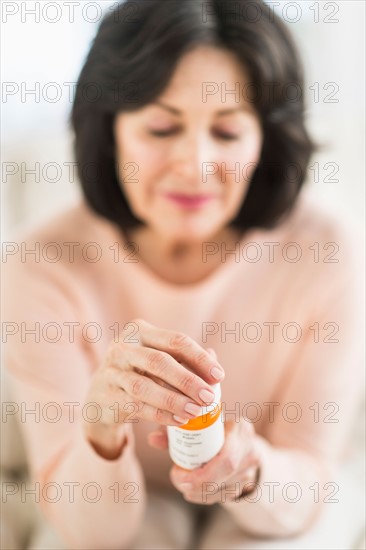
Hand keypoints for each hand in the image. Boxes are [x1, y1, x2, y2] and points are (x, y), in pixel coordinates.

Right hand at [82, 319, 224, 457]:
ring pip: (144, 386)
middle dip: (187, 380)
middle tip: (209, 397)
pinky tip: (179, 420)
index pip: (175, 340)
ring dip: (174, 400)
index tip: (219, 376)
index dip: (199, 358)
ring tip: (196, 412)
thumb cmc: (139, 373)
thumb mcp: (158, 360)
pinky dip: (160, 414)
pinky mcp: (106, 396)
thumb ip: (184, 359)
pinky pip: (136, 406)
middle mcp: (122, 347)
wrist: (100, 396)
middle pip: (159, 361)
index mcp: (139, 331)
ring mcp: (111, 371)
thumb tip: (214, 358)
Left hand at [149, 418, 259, 504]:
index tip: (178, 473)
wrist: (239, 436)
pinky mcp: (247, 483)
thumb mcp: (194, 423)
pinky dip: (205, 496)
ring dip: (199, 492)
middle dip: (197, 483)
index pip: (227, 457)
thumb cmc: (211, 426)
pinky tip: (191, 490)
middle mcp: (250, 449)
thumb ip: (173, 430)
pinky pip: (225, 496)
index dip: (203, 473)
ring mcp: (251, 468)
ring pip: (225, 490)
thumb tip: (152, 439)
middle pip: (226, 475)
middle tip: (176, 480)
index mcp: (240, 428)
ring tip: (181, 482)